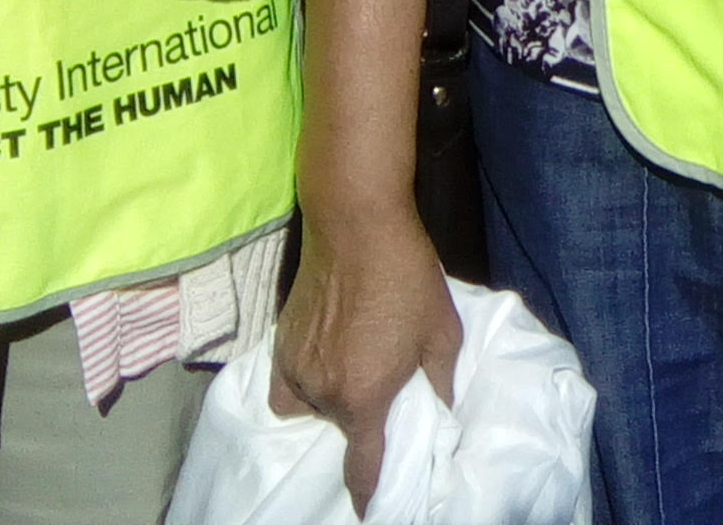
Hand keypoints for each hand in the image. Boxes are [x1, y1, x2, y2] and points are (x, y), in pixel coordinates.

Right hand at [271, 212, 461, 513]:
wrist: (357, 225)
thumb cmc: (407, 276)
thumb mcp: (443, 331)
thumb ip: (442, 380)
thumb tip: (443, 409)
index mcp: (364, 397)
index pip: (362, 465)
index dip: (368, 494)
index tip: (370, 509)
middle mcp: (323, 393)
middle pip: (341, 428)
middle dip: (361, 418)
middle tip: (382, 387)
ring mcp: (296, 369)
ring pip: (313, 408)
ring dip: (333, 399)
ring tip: (355, 367)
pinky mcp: (279, 345)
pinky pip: (285, 389)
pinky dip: (300, 388)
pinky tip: (320, 368)